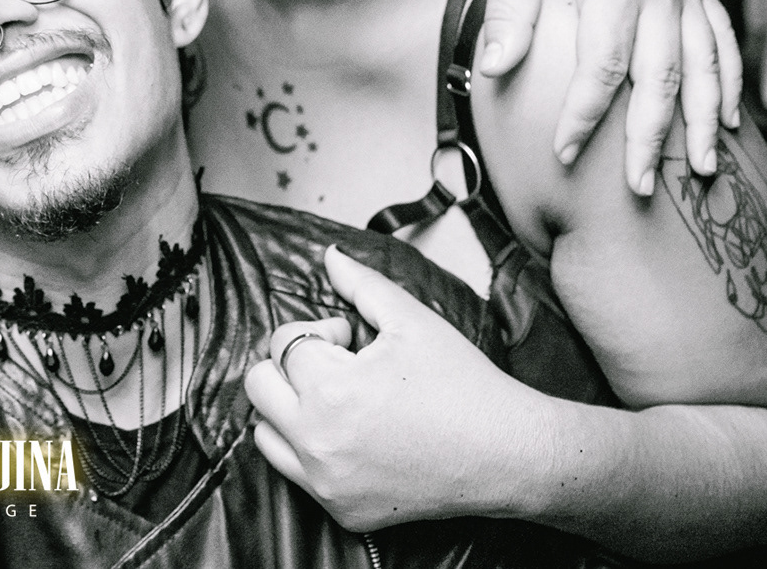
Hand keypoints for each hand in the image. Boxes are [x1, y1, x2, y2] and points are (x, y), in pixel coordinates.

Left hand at [244, 247, 541, 530]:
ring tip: (336, 400)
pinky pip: (292, 472)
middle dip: (292, 366)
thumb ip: (361, 283)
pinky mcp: (341, 511)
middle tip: (338, 368)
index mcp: (332, 389)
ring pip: (264, 432)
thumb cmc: (463, 384)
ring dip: (287, 408)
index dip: (321, 332)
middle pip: (260, 385)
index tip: (354, 341)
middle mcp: (319, 441)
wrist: (507, 454)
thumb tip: (329, 256)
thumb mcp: (412, 320)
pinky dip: (305, 449)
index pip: (284, 343)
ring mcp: (326, 483)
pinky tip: (348, 435)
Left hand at [484, 0, 738, 192]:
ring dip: (702, 122)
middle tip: (641, 188)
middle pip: (663, 76)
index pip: (603, 65)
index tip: (564, 153)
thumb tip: (496, 67)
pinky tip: (727, 122)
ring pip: (704, 65)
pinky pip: (724, 41)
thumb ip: (509, 10)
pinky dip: (728, 83)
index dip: (585, 115)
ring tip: (699, 171)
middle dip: (651, 138)